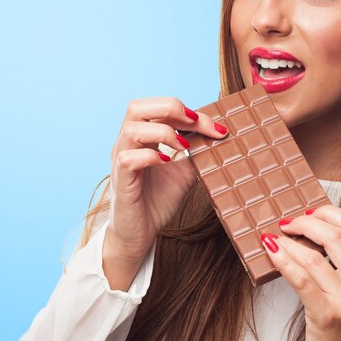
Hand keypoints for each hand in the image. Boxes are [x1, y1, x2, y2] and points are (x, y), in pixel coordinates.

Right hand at [103, 97, 227, 282]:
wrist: (141, 233)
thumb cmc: (158, 199)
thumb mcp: (184, 171)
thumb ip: (196, 151)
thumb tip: (218, 134)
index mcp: (142, 136)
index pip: (158, 108)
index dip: (187, 110)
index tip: (215, 127)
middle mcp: (127, 144)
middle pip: (137, 107)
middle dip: (170, 108)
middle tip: (195, 122)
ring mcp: (121, 161)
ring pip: (131, 129)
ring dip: (162, 132)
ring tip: (183, 146)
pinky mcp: (121, 181)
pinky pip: (128, 159)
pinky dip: (150, 156)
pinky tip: (168, 162)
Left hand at [259, 205, 340, 340]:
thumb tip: (309, 226)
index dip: (328, 212)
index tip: (307, 211)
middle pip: (336, 235)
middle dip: (306, 221)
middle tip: (286, 222)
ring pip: (316, 255)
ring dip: (289, 241)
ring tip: (273, 237)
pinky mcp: (328, 316)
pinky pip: (301, 278)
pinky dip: (283, 259)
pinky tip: (271, 251)